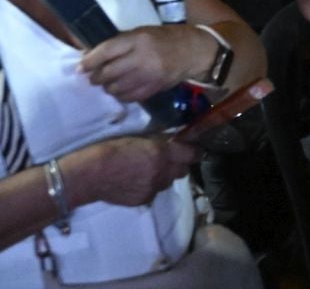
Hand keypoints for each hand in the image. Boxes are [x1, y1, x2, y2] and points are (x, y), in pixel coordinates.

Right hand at [63, 136, 198, 208]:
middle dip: (179, 165)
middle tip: (169, 160)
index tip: (192, 150)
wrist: (87, 175)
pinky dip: (149, 187)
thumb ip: (159, 142)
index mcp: (161, 153)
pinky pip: (153, 192)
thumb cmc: (109, 150)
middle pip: (183, 171)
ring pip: (168, 182)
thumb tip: (173, 143)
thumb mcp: (138, 138)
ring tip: (148, 171)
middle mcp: (162, 172)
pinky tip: (135, 182)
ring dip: (163, 176)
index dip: (193, 152)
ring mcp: (152, 188)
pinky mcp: (142, 200)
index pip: (191, 154)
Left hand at [78, 25, 207, 101]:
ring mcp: (148, 76)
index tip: (80, 67)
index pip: (106, 51)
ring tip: (109, 83)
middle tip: (94, 77)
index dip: (89, 61)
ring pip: (115, 88)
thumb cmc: (164, 39)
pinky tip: (122, 89)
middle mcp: (142, 58)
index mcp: (139, 39)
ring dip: (107, 87)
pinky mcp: (153, 89)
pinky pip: (127, 97)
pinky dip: (120, 94)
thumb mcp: (142, 33)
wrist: (193, 52)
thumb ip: (119, 44)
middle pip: (107, 73)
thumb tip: (90, 55)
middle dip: (96, 77)